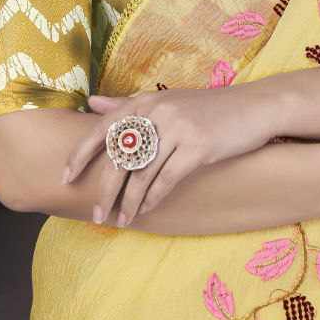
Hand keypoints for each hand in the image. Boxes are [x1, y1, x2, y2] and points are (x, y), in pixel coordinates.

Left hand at [63, 85, 280, 226]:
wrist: (254, 107)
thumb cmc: (208, 108)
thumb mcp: (166, 100)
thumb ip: (127, 103)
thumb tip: (91, 103)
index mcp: (146, 101)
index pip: (103, 128)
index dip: (81, 154)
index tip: (66, 177)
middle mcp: (158, 111)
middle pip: (120, 156)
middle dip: (105, 190)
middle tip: (96, 214)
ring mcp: (178, 128)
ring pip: (142, 173)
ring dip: (129, 202)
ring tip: (121, 220)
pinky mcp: (197, 146)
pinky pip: (166, 179)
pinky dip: (153, 198)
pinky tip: (146, 210)